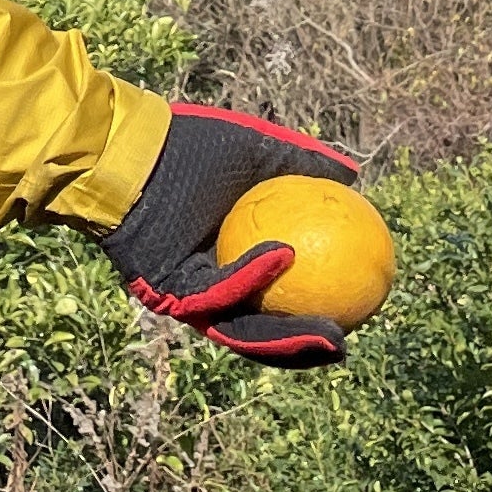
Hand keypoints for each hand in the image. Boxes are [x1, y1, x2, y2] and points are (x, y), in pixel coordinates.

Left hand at [98, 100, 363, 365]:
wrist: (133, 147)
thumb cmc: (189, 145)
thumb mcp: (258, 153)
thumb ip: (302, 166)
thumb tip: (353, 177)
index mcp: (232, 262)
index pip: (280, 299)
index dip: (315, 311)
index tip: (358, 308)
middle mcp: (211, 287)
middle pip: (263, 330)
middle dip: (304, 347)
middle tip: (345, 343)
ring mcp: (189, 294)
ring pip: (242, 329)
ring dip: (286, 339)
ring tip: (331, 338)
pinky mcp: (166, 291)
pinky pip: (216, 290)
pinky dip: (250, 276)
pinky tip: (285, 257)